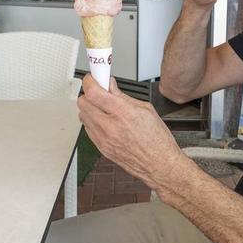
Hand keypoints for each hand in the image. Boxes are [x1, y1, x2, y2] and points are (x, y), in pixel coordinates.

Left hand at [77, 74, 185, 188]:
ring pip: (82, 116)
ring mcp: (104, 139)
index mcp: (123, 113)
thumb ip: (123, 96)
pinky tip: (104, 120)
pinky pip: (88, 129)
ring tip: (103, 107)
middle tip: (99, 91)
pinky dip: (92, 121)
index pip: (94, 92)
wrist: (160, 165)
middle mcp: (110, 127)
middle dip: (89, 93)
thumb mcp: (145, 110)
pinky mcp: (101, 149)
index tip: (92, 78)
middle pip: (83, 103)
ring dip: (89, 107)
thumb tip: (111, 86)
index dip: (90, 81)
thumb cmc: (158, 140)